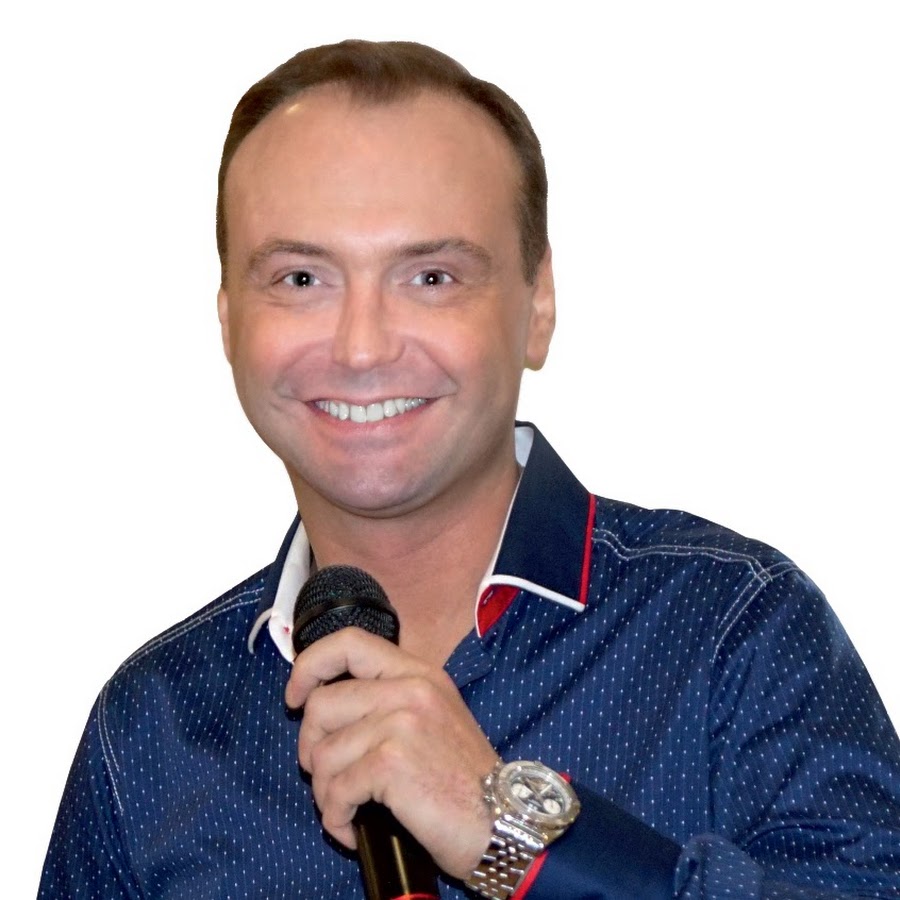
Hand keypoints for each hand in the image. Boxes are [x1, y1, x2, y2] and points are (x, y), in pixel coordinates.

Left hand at [284, 627, 497, 878]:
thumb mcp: (434, 716)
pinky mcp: (392, 762)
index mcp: (418, 672)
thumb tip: (326, 707)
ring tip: (347, 809)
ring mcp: (401, 723)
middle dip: (310, 748)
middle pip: (322, 704)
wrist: (503, 820)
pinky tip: (354, 829)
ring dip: (325, 793)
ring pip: (322, 753)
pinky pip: (335, 790)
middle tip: (326, 775)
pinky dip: (336, 818)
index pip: (350, 642)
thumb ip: (389, 699)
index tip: (295, 695)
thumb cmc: (465, 778)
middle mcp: (410, 688)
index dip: (310, 665)